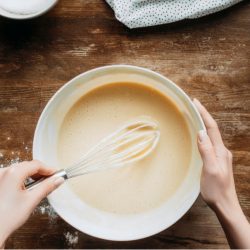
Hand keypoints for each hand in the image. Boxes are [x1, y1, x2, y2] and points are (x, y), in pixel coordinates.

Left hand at [0, 160, 63, 247]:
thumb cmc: (6, 219)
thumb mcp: (32, 201)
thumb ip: (47, 187)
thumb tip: (58, 180)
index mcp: (13, 173)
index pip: (36, 164)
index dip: (49, 169)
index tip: (57, 175)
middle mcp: (4, 172)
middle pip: (28, 166)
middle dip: (41, 172)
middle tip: (51, 180)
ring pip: (20, 170)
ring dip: (32, 176)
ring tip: (40, 186)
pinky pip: (12, 175)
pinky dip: (22, 179)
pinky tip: (27, 189)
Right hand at [194, 99, 249, 248]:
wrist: (225, 205)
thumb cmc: (217, 190)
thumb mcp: (210, 170)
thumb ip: (206, 151)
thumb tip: (201, 132)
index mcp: (220, 151)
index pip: (212, 128)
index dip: (203, 114)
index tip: (195, 102)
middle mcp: (221, 151)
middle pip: (212, 128)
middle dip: (203, 115)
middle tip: (193, 105)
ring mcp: (219, 156)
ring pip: (210, 135)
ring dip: (203, 123)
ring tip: (194, 115)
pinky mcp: (216, 160)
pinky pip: (209, 142)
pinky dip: (203, 134)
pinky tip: (198, 135)